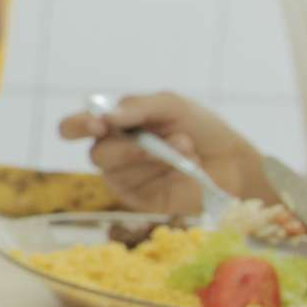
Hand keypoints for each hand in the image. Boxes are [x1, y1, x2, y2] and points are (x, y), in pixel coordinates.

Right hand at [53, 92, 269, 211]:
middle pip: (97, 154)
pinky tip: (186, 166)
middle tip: (151, 141)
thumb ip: (137, 107)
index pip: (73, 127)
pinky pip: (139, 188)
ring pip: (118, 172)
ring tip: (185, 145)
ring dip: (153, 156)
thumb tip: (105, 118)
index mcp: (112, 126)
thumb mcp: (171, 105)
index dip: (76, 126)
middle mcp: (113, 153)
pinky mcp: (141, 201)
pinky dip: (166, 172)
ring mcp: (126, 179)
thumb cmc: (200, 128)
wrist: (233, 158)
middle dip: (128, 147)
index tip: (98, 125)